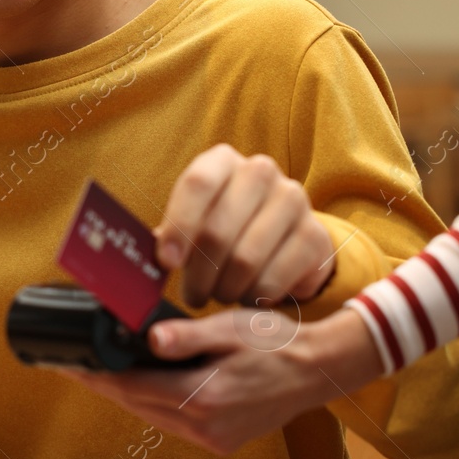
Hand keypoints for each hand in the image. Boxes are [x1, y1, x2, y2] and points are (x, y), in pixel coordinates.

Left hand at [55, 307, 382, 453]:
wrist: (319, 370)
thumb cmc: (278, 342)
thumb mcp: (231, 328)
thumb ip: (188, 336)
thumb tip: (149, 341)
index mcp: (204, 397)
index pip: (134, 387)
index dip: (97, 376)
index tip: (69, 363)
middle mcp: (206, 425)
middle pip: (138, 405)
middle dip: (104, 385)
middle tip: (72, 364)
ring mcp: (214, 438)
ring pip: (154, 416)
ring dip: (127, 395)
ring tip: (98, 373)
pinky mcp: (222, 440)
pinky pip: (174, 422)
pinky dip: (153, 404)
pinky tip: (142, 385)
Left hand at [157, 144, 335, 307]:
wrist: (287, 237)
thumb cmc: (227, 228)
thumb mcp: (197, 220)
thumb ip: (171, 236)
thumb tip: (144, 260)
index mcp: (222, 161)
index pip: (196, 185)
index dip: (178, 226)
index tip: (166, 263)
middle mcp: (260, 171)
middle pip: (217, 230)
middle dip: (197, 274)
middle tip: (192, 294)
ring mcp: (292, 200)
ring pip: (244, 260)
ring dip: (224, 289)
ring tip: (219, 294)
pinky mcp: (315, 235)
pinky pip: (273, 280)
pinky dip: (254, 297)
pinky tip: (249, 296)